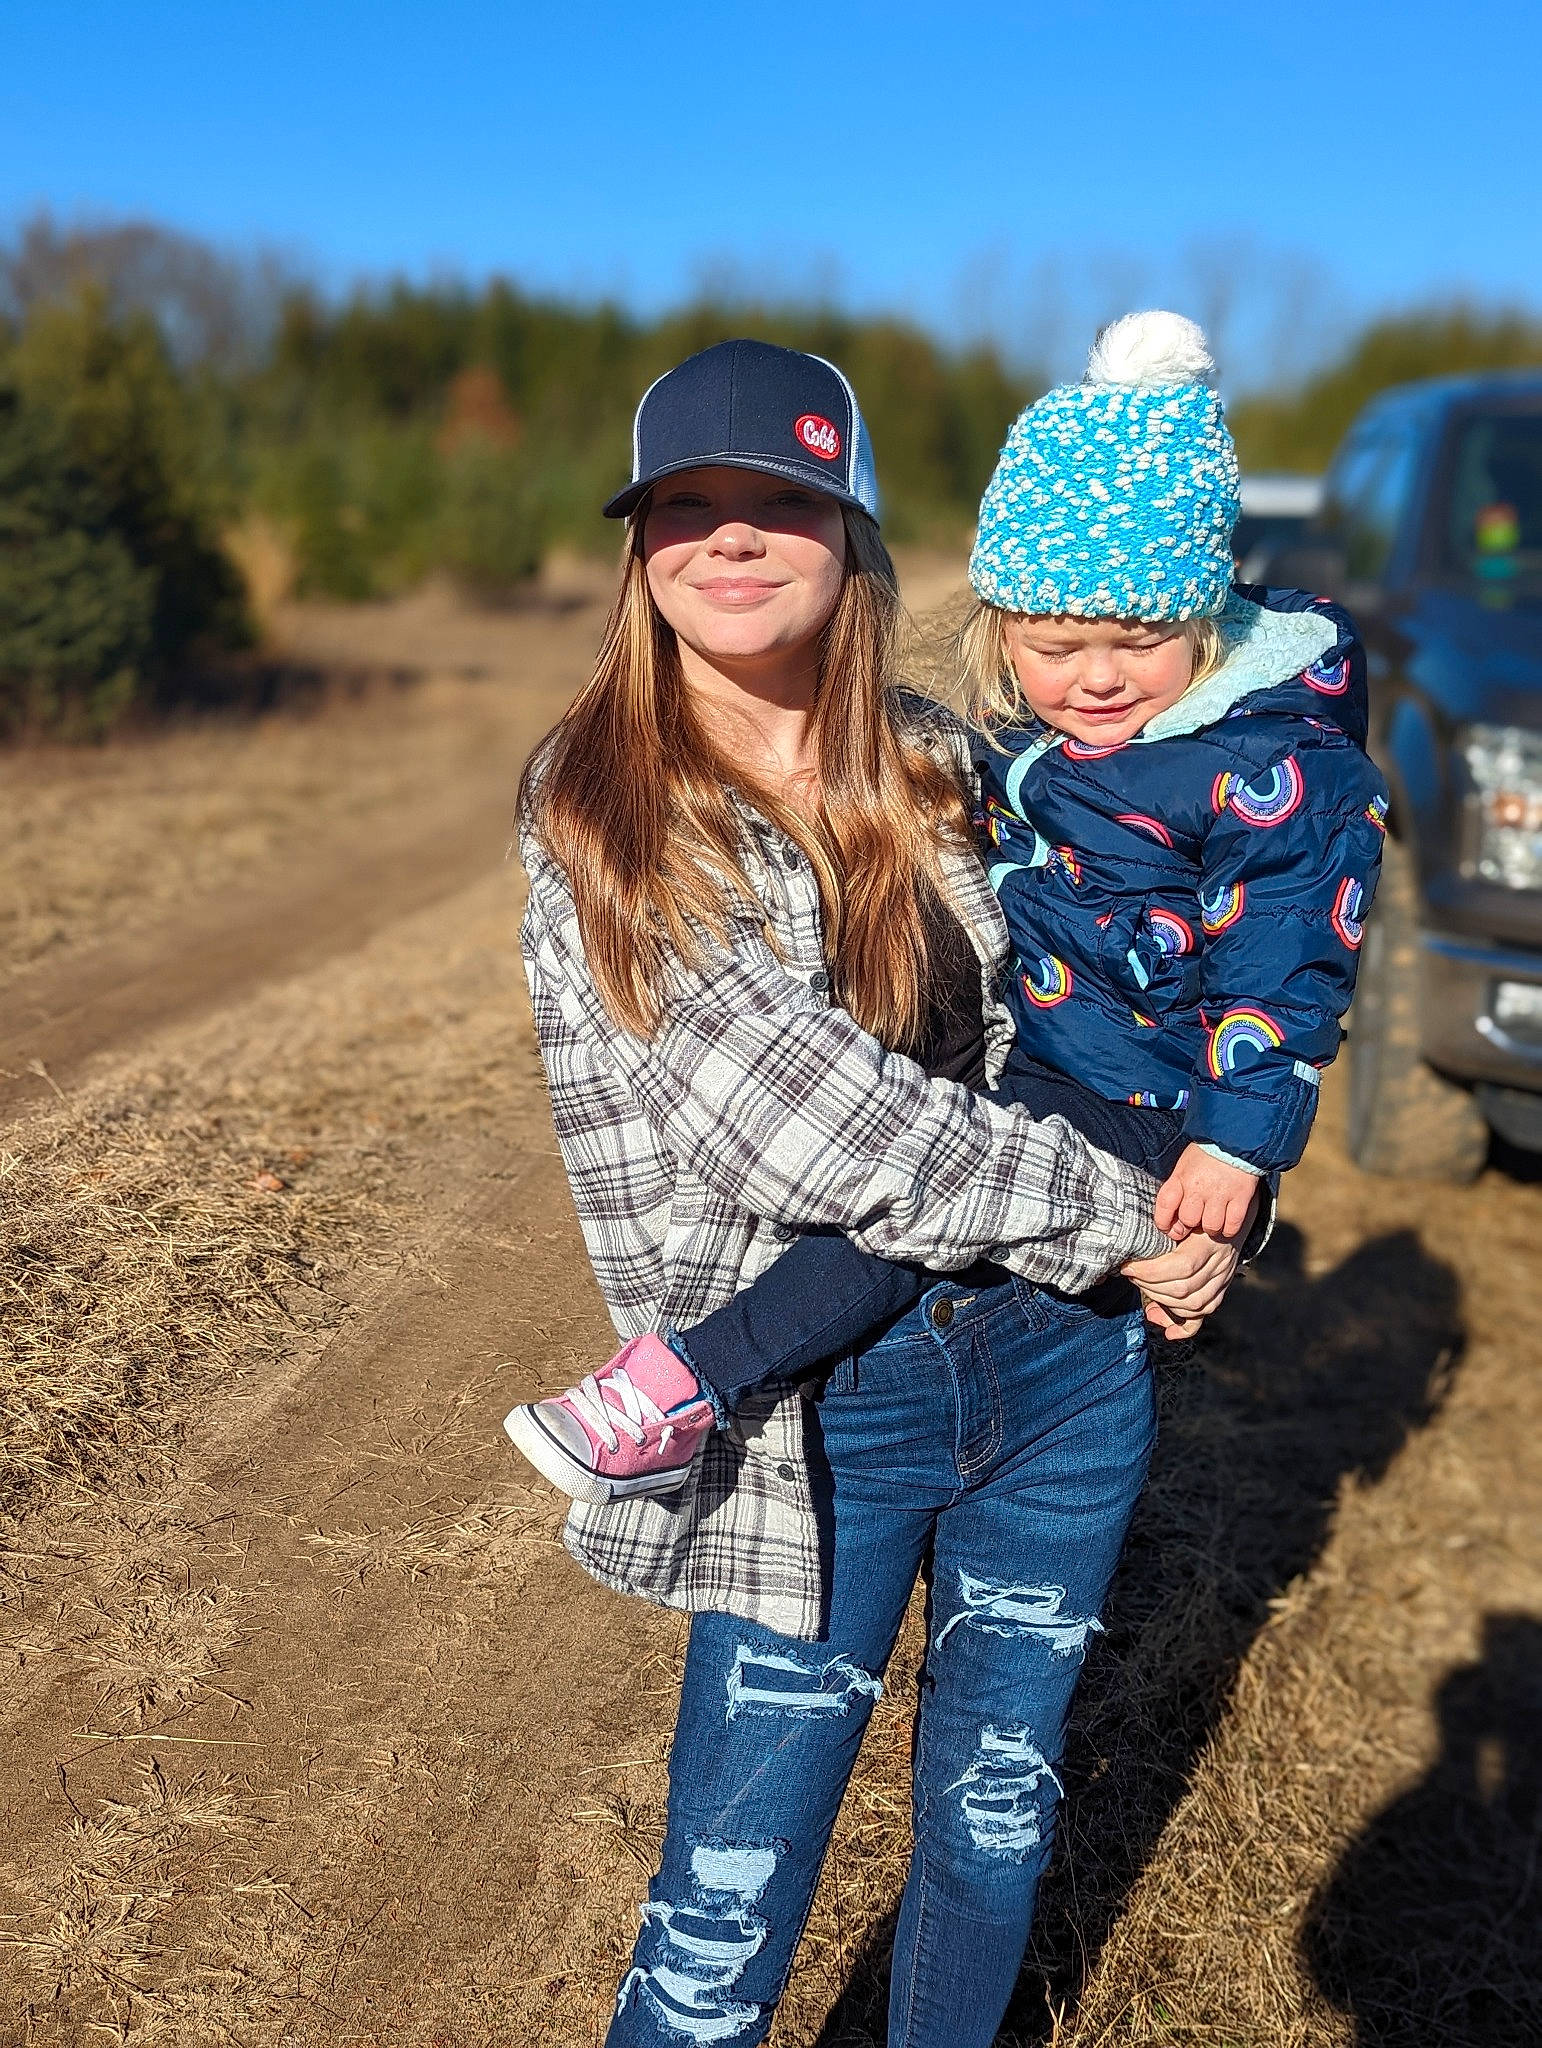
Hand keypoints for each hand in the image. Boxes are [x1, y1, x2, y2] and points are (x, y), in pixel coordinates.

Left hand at [1120, 1206, 1252, 1340]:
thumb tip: (1135, 1242)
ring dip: (1162, 1302)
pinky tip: (1167, 1330)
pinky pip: (1204, 1315)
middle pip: (1184, 1289)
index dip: (1151, 1271)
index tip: (1129, 1266)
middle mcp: (1219, 1264)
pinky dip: (1184, 1327)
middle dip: (1150, 1286)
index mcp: (1208, 1242)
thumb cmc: (1197, 1212)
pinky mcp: (1220, 1290)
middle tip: (1132, 1275)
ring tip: (1143, 1289)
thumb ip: (1165, 1223)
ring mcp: (1222, 1279)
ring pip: (1194, 1305)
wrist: (1228, 1217)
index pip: (1181, 1265)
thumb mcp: (1184, 1212)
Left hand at [1153, 1143, 1259, 1241]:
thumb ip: (1178, 1187)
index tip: (1169, 1228)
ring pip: (1211, 1226)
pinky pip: (1232, 1225)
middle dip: (1190, 1224)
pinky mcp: (1240, 1196)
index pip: (1165, 1206)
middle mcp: (1198, 1187)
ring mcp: (1220, 1193)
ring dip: (1211, 1227)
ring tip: (1213, 1219)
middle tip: (1197, 1220)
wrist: (1235, 1136)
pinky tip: (1227, 1223)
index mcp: (1180, 1177)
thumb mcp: (1184, 1164)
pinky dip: (1229, 1229)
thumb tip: (1174, 1214)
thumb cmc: (1207, 1151)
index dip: (1164, 1222)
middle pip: (1189, 1220)